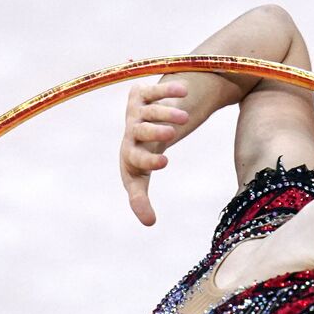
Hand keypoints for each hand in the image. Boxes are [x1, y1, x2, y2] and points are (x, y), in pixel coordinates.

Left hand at [120, 81, 188, 225]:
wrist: (143, 119)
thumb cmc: (145, 152)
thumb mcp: (141, 174)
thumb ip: (140, 198)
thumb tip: (148, 224)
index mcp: (129, 154)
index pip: (134, 159)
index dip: (147, 160)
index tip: (165, 161)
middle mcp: (130, 131)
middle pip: (139, 130)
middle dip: (154, 130)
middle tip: (173, 132)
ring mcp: (135, 111)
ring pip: (149, 110)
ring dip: (166, 112)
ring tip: (184, 117)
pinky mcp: (142, 93)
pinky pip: (154, 90)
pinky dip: (168, 90)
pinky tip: (184, 90)